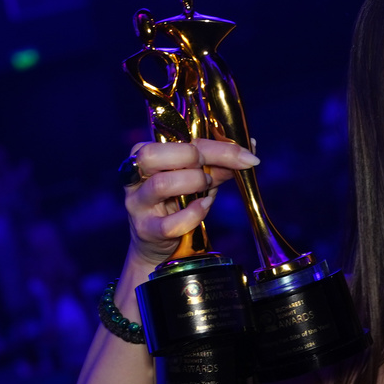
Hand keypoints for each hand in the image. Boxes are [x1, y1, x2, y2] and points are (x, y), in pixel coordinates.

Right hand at [122, 139, 258, 271]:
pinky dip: (193, 214)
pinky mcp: (146, 230)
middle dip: (193, 158)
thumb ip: (218, 165)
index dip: (220, 147)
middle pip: (155, 154)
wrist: (158, 243)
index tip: (248, 157)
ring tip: (207, 189)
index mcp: (146, 152)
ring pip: (161, 184)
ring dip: (194, 183)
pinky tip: (204, 207)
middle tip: (212, 173)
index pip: (183, 140)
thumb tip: (248, 150)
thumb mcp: (198, 179)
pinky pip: (168, 223)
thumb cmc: (177, 203)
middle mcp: (135, 175)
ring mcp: (137, 203)